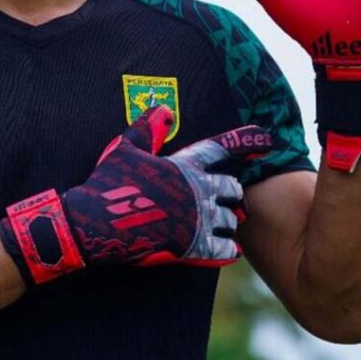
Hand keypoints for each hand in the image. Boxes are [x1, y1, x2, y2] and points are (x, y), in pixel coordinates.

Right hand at [0, 107, 271, 284]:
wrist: (93, 224)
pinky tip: (225, 249)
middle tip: (224, 199)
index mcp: (184, 165)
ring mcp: (196, 220)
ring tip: (219, 226)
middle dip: (230, 193)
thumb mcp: (124, 149)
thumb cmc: (107, 183)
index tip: (267, 138)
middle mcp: (196, 191)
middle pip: (232, 189)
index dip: (245, 140)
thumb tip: (163, 109)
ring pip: (231, 220)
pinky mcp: (192, 247)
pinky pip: (225, 249)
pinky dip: (227, 249)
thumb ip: (146, 129)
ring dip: (227, 222)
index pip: (220, 149)